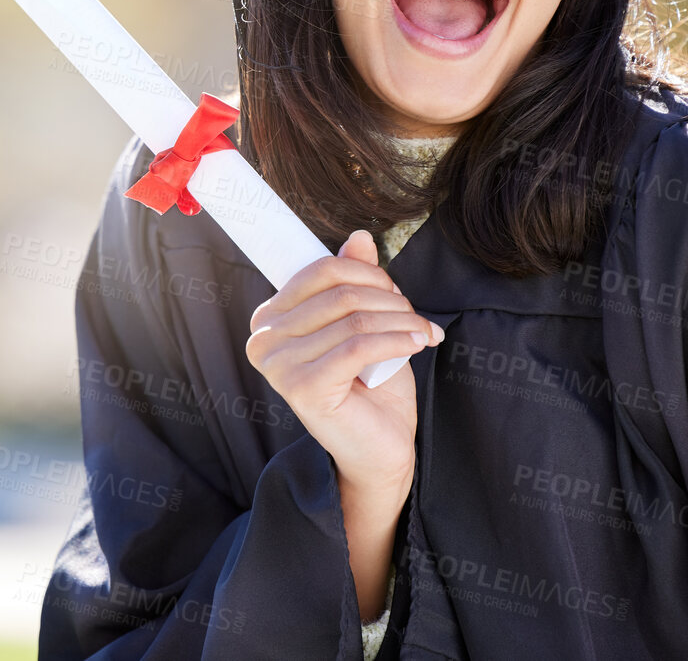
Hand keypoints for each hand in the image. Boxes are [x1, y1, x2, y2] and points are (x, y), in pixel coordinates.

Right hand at [245, 230, 442, 497]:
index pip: (320, 271)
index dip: (368, 275)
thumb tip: (358, 238)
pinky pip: (358, 346)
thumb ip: (354, 282)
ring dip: (401, 321)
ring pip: (354, 319)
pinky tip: (418, 344)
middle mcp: (264, 340)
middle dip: (389, 300)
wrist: (379, 450)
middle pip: (340, 293)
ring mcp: (279, 366)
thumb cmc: (370, 388)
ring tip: (423, 332)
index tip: (396, 293)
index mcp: (270, 319)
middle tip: (415, 317)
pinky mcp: (303, 388)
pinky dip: (397, 340)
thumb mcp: (364, 324)